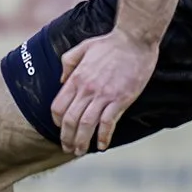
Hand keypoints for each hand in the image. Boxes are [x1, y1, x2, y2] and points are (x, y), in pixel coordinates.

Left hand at [50, 29, 157, 154]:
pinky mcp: (120, 99)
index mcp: (76, 78)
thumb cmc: (110, 43)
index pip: (58, 106)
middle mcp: (86, 89)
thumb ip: (68, 63)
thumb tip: (61, 80)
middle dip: (66, 138)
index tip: (60, 129)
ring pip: (86, 125)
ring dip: (81, 141)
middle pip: (70, 120)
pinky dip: (103, 137)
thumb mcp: (82, 48)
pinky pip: (108, 123)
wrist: (134, 40)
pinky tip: (101, 146)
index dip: (57, 122)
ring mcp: (103, 95)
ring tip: (80, 151)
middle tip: (68, 148)